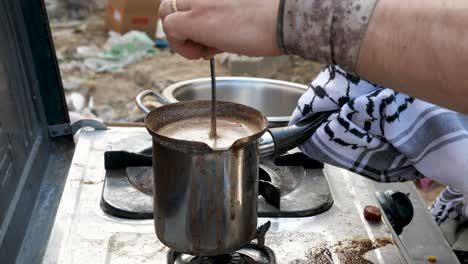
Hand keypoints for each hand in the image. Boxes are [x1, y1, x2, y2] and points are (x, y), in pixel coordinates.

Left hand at [159, 0, 280, 59]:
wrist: (284, 20)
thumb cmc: (271, 18)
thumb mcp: (240, 10)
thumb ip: (220, 17)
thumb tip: (211, 39)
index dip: (193, 17)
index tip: (212, 34)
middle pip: (172, 2)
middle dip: (183, 24)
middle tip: (203, 42)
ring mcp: (196, 1)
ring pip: (166, 13)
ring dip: (181, 34)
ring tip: (204, 49)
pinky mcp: (195, 19)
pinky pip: (170, 30)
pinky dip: (181, 47)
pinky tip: (202, 54)